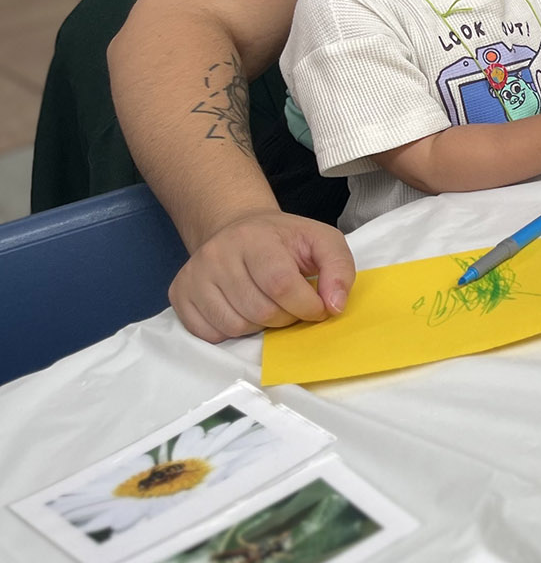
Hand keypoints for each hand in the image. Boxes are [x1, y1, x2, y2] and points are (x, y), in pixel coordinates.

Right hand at [169, 209, 352, 342]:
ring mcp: (194, 275)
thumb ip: (339, 269)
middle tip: (290, 305)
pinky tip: (242, 309)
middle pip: (259, 311)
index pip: (281, 284)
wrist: (237, 228)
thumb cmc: (283, 240)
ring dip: (260, 326)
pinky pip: (210, 334)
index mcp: (254, 238)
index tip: (317, 307)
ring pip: (235, 326)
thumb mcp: (322, 241)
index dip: (306, 305)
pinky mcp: (180, 294)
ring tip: (266, 304)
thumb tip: (335, 306)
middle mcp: (217, 254)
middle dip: (285, 317)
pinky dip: (232, 332)